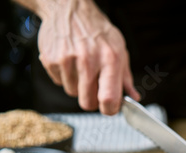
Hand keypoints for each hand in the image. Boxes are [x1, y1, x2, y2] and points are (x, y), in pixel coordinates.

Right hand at [37, 0, 139, 114]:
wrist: (70, 9)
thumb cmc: (99, 32)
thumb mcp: (120, 50)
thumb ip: (125, 77)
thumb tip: (134, 98)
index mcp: (110, 59)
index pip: (109, 98)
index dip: (110, 110)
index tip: (110, 109)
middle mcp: (88, 61)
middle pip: (87, 102)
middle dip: (92, 101)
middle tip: (95, 89)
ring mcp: (67, 60)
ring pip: (72, 93)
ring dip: (78, 86)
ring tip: (82, 68)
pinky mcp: (51, 60)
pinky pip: (59, 83)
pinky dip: (65, 77)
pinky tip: (70, 61)